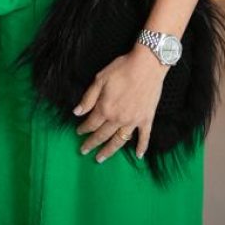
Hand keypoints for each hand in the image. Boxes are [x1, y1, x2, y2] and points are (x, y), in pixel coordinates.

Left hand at [73, 43, 167, 161]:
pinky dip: (141, 147)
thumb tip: (77, 112)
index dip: (83, 129)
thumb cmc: (122, 69)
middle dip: (92, 143)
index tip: (78, 133)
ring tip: (101, 158)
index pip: (91, 123)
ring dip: (109, 151)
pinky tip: (138, 156)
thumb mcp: (100, 79)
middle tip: (84, 151)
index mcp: (105, 108)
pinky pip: (144, 137)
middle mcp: (118, 118)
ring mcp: (133, 121)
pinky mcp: (147, 119)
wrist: (147, 65)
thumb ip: (88, 98)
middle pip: (102, 135)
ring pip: (119, 141)